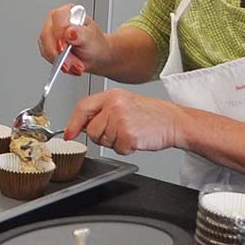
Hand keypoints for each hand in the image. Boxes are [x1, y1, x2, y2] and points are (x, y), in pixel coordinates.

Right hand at [38, 3, 110, 76]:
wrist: (94, 55)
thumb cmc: (94, 43)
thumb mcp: (91, 38)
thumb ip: (81, 34)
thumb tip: (70, 32)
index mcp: (68, 12)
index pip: (57, 17)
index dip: (59, 32)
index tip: (63, 48)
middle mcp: (56, 21)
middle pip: (47, 34)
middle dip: (58, 52)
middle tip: (70, 63)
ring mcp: (49, 33)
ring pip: (45, 46)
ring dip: (58, 59)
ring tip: (74, 65)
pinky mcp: (46, 45)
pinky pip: (45, 54)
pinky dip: (56, 63)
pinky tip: (68, 65)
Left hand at [65, 88, 186, 153]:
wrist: (175, 121)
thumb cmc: (152, 114)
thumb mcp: (125, 103)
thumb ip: (102, 111)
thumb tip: (81, 126)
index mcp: (112, 96)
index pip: (83, 108)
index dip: (73, 123)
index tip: (69, 134)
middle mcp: (115, 105)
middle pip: (92, 130)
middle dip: (102, 136)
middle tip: (120, 131)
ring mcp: (121, 120)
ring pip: (104, 141)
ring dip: (116, 142)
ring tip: (132, 132)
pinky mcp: (129, 135)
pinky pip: (117, 149)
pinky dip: (126, 149)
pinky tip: (137, 139)